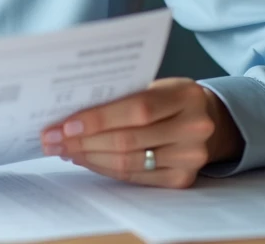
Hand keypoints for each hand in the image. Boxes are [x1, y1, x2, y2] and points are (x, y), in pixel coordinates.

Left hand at [39, 78, 243, 187]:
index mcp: (185, 96)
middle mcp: (193, 128)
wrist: (211, 120)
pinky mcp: (182, 179)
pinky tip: (85, 159)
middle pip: (127, 139)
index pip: (136, 109)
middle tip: (53, 139)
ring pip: (128, 162)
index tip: (65, 123)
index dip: (98, 118)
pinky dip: (105, 168)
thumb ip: (125, 94)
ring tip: (63, 149)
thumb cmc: (173, 98)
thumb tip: (74, 110)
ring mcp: (190, 157)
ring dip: (88, 156)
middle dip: (83, 140)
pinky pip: (135, 177)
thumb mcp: (158, 85)